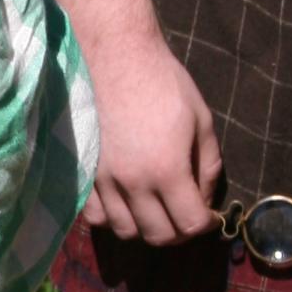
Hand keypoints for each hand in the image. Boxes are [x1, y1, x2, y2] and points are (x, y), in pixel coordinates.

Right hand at [81, 31, 224, 244]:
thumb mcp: (201, 119)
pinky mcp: (83, 170)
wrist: (114, 55)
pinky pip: (95, 215)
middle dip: (178, 231)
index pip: (191, 225)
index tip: (208, 215)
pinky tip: (124, 200)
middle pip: (158, 236)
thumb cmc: (163, 82)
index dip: (206, 225)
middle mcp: (133, 182)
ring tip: (154, 207)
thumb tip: (204, 199)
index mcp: (167, 170)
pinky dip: (113, 217)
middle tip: (183, 212)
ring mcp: (103, 179)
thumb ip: (207, 166)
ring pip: (124, 230)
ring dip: (145, 226)